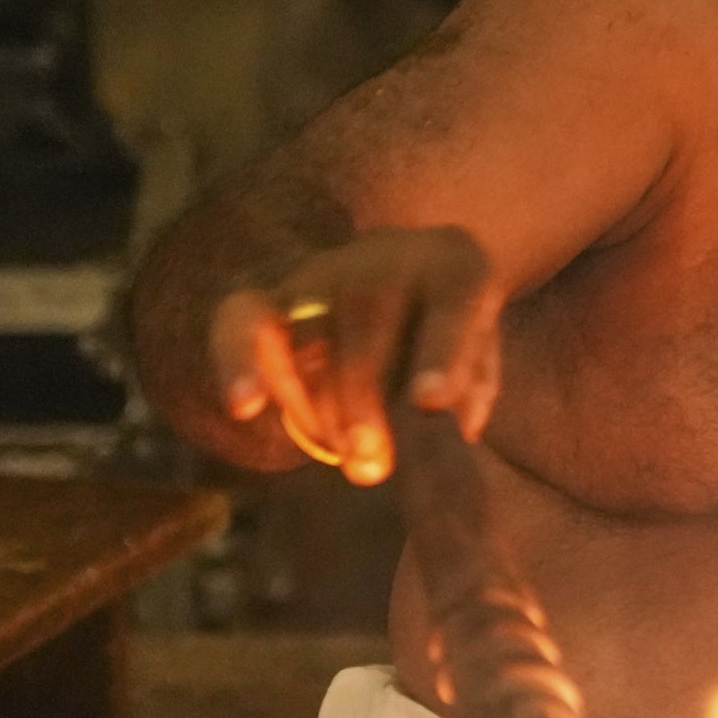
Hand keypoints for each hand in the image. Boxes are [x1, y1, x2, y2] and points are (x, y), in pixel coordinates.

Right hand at [211, 228, 503, 484]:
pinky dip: (237, 361)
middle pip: (366, 317)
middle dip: (361, 396)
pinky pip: (242, 318)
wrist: (407, 275)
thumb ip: (470, 384)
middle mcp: (385, 257)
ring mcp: (324, 272)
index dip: (442, 351)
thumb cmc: (451, 331)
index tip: (431, 402)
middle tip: (368, 460)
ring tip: (338, 453)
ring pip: (309, 333)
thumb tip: (451, 424)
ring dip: (317, 403)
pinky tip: (244, 406)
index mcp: (453, 264)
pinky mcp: (276, 294)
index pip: (453, 300)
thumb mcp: (480, 351)